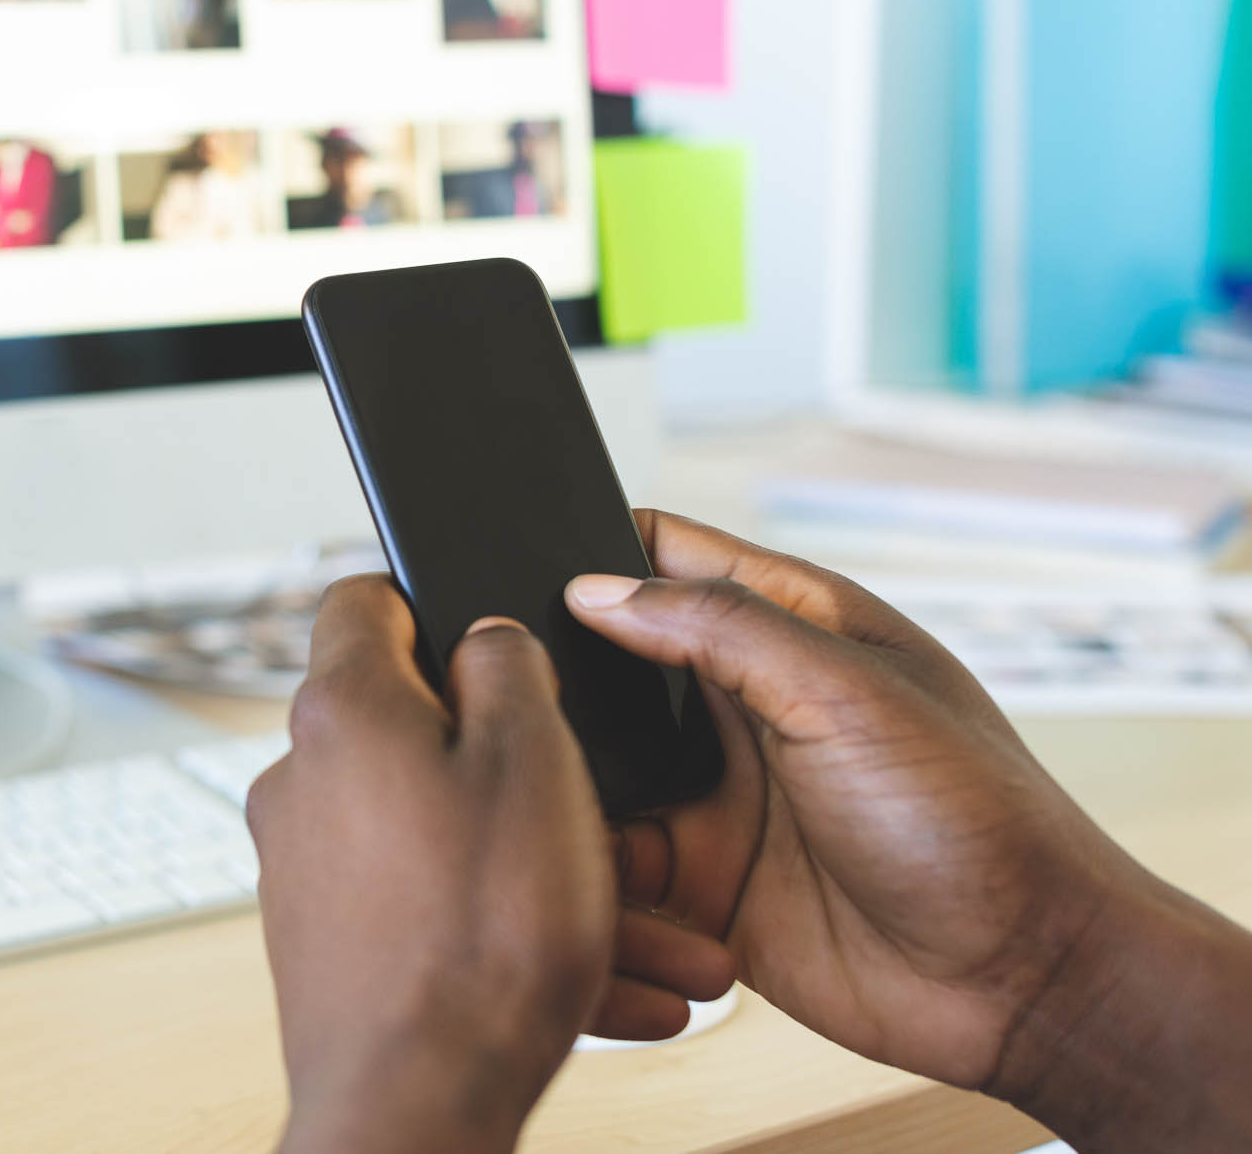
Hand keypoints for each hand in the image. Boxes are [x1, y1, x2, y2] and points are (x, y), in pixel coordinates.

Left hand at [246, 579, 613, 1153]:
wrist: (417, 1108)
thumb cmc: (480, 939)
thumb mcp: (535, 763)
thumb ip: (511, 672)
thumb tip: (487, 637)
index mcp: (344, 708)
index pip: (364, 600)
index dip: (435, 601)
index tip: (495, 636)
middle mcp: (303, 778)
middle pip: (425, 734)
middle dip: (532, 776)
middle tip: (614, 823)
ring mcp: (308, 866)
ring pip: (449, 838)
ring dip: (548, 874)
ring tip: (655, 942)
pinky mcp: (326, 941)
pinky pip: (434, 909)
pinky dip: (510, 933)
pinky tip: (610, 988)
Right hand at [565, 510, 1152, 1092]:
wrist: (1023, 979)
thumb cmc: (978, 820)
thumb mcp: (846, 691)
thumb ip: (719, 629)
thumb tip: (596, 592)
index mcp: (790, 626)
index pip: (665, 554)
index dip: (594, 549)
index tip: (520, 564)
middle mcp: (743, 704)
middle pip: (609, 662)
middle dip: (556, 674)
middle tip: (505, 691)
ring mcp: (720, 792)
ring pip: (594, 765)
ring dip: (566, 778)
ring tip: (536, 788)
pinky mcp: (702, 882)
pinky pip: (610, 862)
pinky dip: (587, 866)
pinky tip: (581, 869)